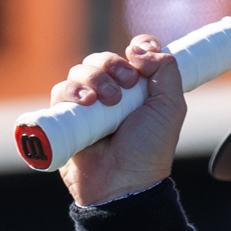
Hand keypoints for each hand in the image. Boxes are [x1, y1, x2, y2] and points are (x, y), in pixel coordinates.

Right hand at [50, 35, 185, 205]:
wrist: (123, 182)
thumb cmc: (149, 149)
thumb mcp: (170, 107)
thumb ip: (166, 70)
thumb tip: (138, 48)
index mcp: (138, 89)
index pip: (133, 53)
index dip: (136, 48)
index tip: (139, 57)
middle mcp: (112, 94)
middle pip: (102, 59)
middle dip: (111, 66)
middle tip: (124, 88)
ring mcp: (87, 106)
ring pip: (80, 71)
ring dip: (93, 79)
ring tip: (106, 102)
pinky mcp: (66, 118)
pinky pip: (60, 91)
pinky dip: (71, 91)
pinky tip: (86, 103)